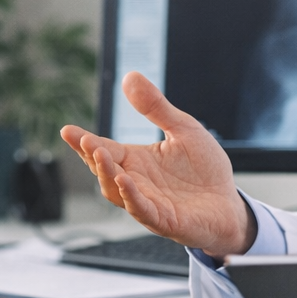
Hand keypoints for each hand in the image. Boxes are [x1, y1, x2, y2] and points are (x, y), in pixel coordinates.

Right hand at [60, 72, 253, 257]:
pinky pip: (142, 210)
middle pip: (104, 170)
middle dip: (91, 156)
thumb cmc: (205, 170)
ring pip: (117, 192)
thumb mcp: (183, 129)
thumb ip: (156, 107)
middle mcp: (137, 182)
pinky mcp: (164, 220)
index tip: (67, 130)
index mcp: (137, 161)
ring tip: (100, 154)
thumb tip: (130, 77)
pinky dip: (131, 196)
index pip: (104, 149)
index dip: (84, 141)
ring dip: (107, 174)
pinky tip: (124, 181)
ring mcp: (148, 203)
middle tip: (83, 140)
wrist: (229, 204)